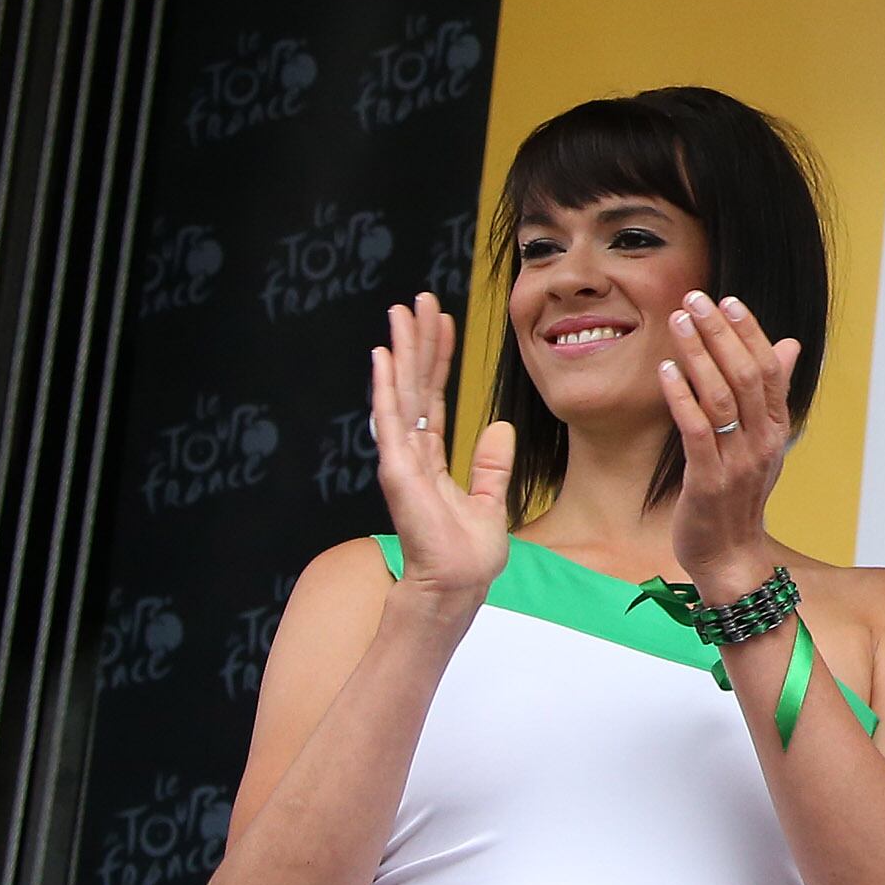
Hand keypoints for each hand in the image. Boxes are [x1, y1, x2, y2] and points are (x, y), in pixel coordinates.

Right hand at [368, 297, 510, 620]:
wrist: (458, 585)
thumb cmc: (468, 553)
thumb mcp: (490, 499)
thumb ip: (492, 465)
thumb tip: (501, 429)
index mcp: (432, 456)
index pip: (433, 395)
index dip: (437, 357)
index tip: (442, 320)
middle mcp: (412, 452)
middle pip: (414, 384)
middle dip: (416, 341)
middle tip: (417, 299)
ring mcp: (401, 459)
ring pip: (400, 392)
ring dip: (400, 351)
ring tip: (400, 312)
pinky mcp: (397, 471)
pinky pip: (391, 420)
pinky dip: (386, 386)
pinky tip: (383, 355)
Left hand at [657, 290, 803, 601]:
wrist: (731, 556)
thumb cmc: (740, 496)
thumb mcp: (763, 442)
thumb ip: (771, 394)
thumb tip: (788, 345)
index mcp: (775, 428)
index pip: (768, 368)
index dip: (749, 332)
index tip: (727, 300)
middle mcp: (762, 440)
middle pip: (745, 374)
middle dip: (720, 333)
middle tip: (696, 299)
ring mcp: (737, 461)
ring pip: (720, 396)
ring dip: (698, 354)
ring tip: (678, 322)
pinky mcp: (708, 480)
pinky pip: (695, 430)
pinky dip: (681, 396)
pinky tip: (665, 369)